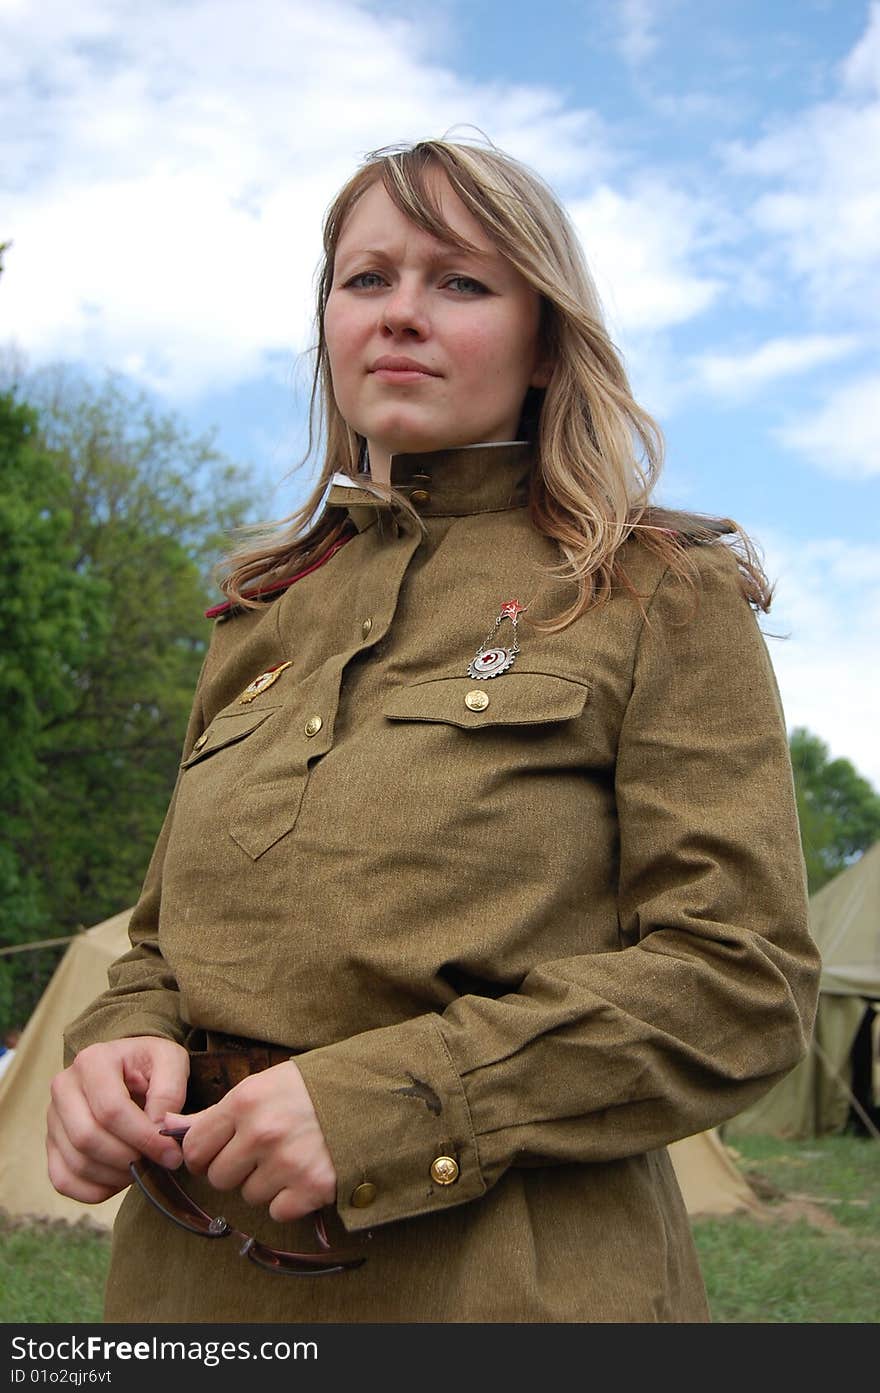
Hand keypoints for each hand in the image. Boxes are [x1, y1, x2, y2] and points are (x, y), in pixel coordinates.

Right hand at [47, 1037, 188, 1203]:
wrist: (129, 1069)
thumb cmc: (151, 1065)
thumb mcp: (171, 1061)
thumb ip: (169, 1092)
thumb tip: (158, 1129)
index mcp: (93, 1061)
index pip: (111, 1110)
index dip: (143, 1138)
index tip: (171, 1154)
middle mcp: (64, 1087)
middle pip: (88, 1137)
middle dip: (128, 1159)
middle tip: (156, 1163)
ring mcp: (53, 1118)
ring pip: (77, 1162)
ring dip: (115, 1176)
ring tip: (142, 1168)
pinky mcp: (51, 1144)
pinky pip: (63, 1180)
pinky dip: (95, 1190)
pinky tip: (120, 1180)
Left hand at [163, 1060, 335, 1222]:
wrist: (369, 1095)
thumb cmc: (309, 1088)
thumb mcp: (262, 1085)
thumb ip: (216, 1112)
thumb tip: (167, 1126)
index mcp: (245, 1101)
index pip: (194, 1147)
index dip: (204, 1153)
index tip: (220, 1150)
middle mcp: (262, 1133)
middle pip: (219, 1177)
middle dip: (236, 1169)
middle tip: (262, 1152)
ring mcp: (288, 1162)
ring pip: (249, 1196)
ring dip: (265, 1183)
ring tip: (290, 1156)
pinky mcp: (313, 1187)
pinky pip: (278, 1212)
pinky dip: (290, 1199)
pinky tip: (305, 1173)